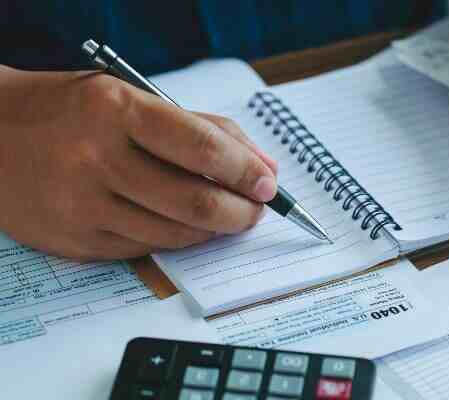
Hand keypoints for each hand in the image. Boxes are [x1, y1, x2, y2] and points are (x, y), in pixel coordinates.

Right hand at [0, 66, 277, 259]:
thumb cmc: (72, 111)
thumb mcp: (132, 97)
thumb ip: (202, 128)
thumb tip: (262, 166)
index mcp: (116, 109)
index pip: (202, 146)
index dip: (245, 170)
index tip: (267, 183)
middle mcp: (96, 158)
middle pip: (195, 201)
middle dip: (241, 212)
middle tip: (255, 209)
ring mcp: (82, 205)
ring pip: (175, 234)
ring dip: (215, 231)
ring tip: (227, 217)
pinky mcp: (75, 241)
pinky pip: (146, 249)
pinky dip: (178, 240)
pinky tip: (186, 226)